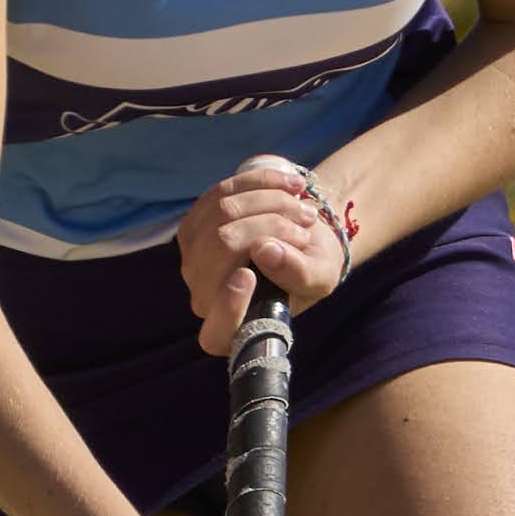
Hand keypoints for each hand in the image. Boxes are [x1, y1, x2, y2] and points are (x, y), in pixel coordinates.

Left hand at [173, 155, 352, 351]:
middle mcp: (204, 297)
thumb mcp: (321, 276)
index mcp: (233, 328)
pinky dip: (259, 183)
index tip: (246, 277)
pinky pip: (221, 192)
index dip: (227, 306)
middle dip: (272, 224)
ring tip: (302, 208)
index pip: (216, 332)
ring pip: (223, 212)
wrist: (305, 237)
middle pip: (224, 245)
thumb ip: (300, 274)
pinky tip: (287, 185)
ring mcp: (193, 259)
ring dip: (270, 200)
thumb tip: (265, 251)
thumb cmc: (312, 268)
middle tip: (307, 221)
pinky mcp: (193, 226)